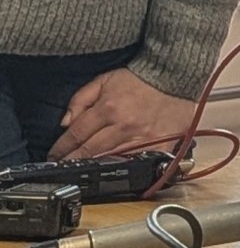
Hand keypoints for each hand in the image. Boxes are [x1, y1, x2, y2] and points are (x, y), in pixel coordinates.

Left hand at [50, 69, 193, 159]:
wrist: (176, 75)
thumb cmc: (141, 79)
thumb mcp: (105, 80)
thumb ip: (81, 99)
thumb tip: (65, 123)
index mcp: (109, 108)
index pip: (77, 134)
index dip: (62, 147)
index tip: (55, 154)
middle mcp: (124, 125)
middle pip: (90, 151)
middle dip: (73, 160)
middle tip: (64, 166)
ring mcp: (143, 138)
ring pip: (111, 160)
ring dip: (95, 167)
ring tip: (83, 172)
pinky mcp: (161, 145)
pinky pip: (139, 162)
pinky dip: (126, 168)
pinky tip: (115, 171)